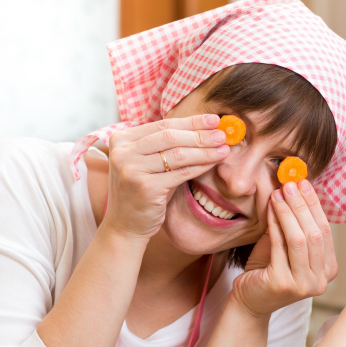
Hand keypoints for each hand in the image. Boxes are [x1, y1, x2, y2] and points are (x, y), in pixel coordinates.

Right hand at [103, 114, 229, 238]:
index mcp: (121, 139)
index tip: (213, 120)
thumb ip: (166, 146)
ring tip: (224, 148)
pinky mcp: (145, 187)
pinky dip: (200, 166)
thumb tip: (204, 129)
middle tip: (222, 134)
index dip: (191, 122)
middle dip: (200, 134)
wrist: (125, 226)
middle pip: (170, 136)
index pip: (162, 125)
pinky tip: (214, 163)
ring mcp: (131, 169)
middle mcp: (122, 152)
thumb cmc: (142, 193)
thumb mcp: (148, 164)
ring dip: (205, 150)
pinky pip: (180, 173)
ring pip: (178, 154)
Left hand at [232, 179, 336, 316]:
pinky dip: (276, 224)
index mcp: (328, 270)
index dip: (314, 205)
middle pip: (315, 234)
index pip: (326, 231)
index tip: (304, 183)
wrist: (250, 300)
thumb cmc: (267, 271)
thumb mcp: (286, 245)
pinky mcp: (283, 284)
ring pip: (300, 239)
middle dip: (302, 205)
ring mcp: (304, 285)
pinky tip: (270, 209)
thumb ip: (293, 224)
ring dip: (289, 212)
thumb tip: (295, 188)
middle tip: (290, 184)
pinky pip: (281, 246)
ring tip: (278, 193)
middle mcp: (321, 280)